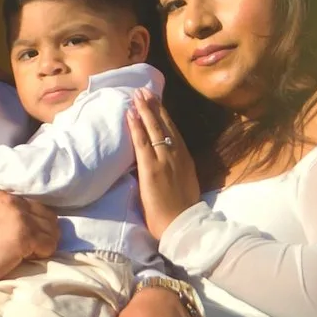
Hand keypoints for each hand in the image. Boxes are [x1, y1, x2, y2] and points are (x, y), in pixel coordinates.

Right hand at [0, 189, 56, 288]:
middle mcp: (14, 202)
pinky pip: (49, 245)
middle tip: (31, 247)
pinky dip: (42, 254)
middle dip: (44, 233)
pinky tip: (25, 258)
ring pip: (52, 231)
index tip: (28, 237)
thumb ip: (7, 214)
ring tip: (27, 253)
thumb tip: (32, 224)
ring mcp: (21, 218)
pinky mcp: (26, 236)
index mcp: (4, 196)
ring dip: (44, 244)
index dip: (36, 223)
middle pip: (49, 217)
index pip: (37, 206)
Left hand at [127, 93, 201, 237]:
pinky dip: (136, 127)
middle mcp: (177, 155)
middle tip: (145, 91)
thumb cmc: (181, 212)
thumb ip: (177, 171)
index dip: (164, 117)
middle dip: (154, 107)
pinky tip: (131, 114)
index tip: (158, 103)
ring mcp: (164, 160)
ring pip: (154, 129)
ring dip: (144, 110)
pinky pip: (142, 142)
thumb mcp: (184, 185)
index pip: (173, 132)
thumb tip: (168, 164)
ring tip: (137, 95)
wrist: (182, 224)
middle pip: (164, 125)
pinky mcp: (151, 168)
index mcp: (185, 159)